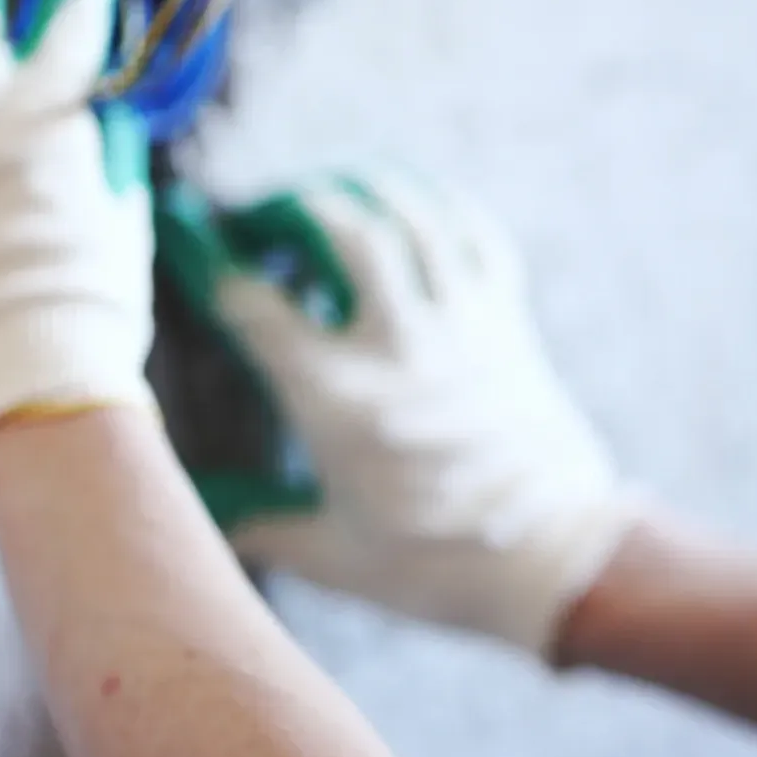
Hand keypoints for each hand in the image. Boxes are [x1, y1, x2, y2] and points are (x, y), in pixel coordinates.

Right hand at [177, 168, 644, 656]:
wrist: (557, 561)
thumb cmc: (438, 567)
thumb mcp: (332, 554)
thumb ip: (258, 524)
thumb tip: (200, 514)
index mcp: (339, 401)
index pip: (256, 306)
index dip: (215, 266)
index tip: (199, 252)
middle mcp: (399, 346)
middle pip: (343, 228)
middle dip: (293, 205)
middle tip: (267, 216)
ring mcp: (462, 324)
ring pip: (412, 215)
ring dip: (365, 188)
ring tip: (332, 192)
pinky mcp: (507, 320)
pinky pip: (474, 234)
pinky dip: (440, 207)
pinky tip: (412, 207)